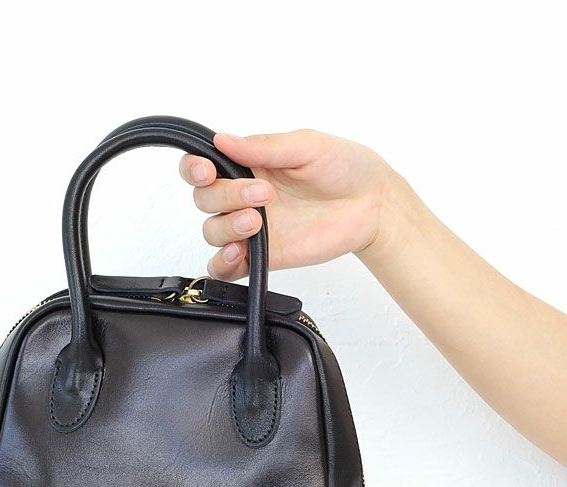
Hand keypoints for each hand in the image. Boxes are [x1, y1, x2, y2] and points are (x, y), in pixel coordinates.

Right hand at [178, 130, 392, 279]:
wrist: (372, 204)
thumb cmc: (345, 167)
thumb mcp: (306, 146)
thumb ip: (264, 146)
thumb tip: (223, 139)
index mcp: (248, 164)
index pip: (201, 167)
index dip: (194, 169)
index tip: (206, 171)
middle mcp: (243, 196)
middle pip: (204, 200)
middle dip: (225, 196)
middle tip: (262, 194)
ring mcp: (251, 228)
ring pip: (211, 232)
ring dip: (226, 226)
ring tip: (257, 221)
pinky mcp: (261, 256)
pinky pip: (225, 268)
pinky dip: (222, 263)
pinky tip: (238, 253)